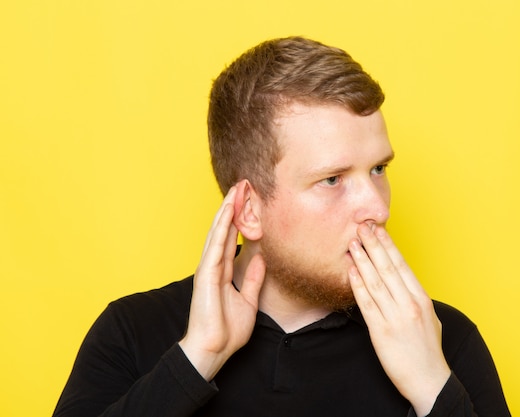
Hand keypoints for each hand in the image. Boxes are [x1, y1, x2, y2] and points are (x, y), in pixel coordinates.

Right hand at [179, 186, 264, 379]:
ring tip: (237, 188)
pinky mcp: (206, 273)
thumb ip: (252, 279)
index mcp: (222, 271)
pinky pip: (215, 244)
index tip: (249, 200)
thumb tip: (261, 259)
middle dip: (234, 206)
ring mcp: (208, 267)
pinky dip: (222, 226)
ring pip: (218, 231)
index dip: (240, 218)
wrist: (213, 350)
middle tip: (244, 184)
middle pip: (224, 229)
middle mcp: (213, 265)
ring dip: (228, 209)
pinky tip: (228, 210)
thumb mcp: (248, 300)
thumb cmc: (227, 330)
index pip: (232, 238)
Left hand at [348, 223, 449, 416]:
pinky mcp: (380, 332)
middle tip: (362, 226)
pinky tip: (351, 272)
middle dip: (373, 245)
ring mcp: (395, 317)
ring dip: (363, 260)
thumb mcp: (430, 318)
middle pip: (388, 268)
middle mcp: (409, 304)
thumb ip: (416, 298)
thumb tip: (403, 282)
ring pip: (375, 282)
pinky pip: (366, 304)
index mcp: (422, 299)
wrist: (429, 381)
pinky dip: (358, 285)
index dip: (388, 246)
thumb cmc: (429, 350)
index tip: (379, 230)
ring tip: (353, 244)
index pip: (402, 265)